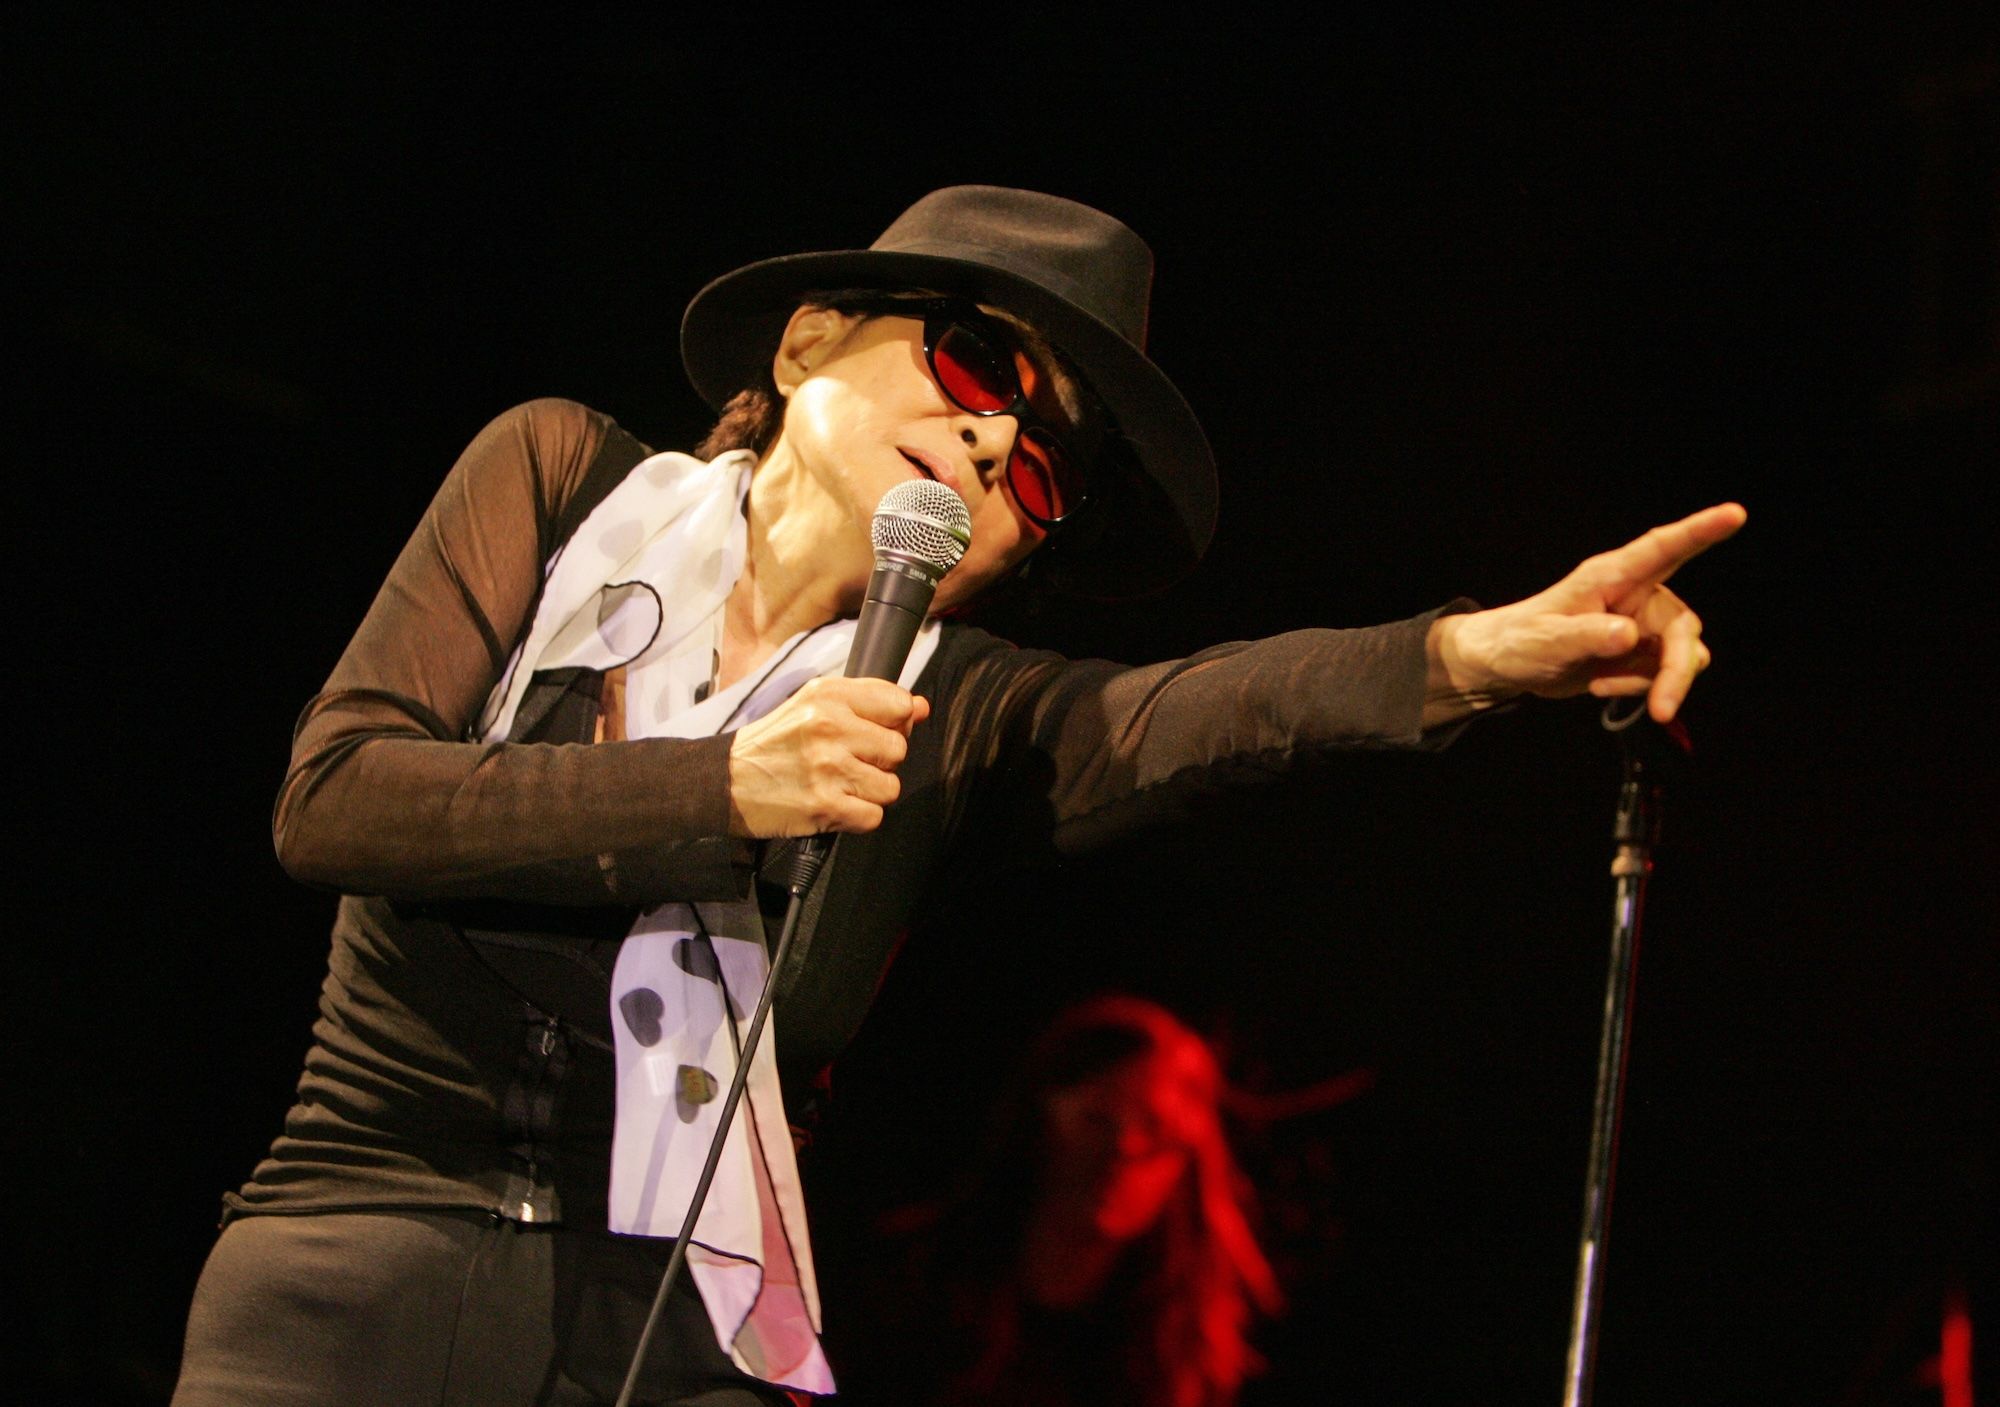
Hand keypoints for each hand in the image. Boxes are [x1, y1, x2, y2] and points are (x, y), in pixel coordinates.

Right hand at [726, 677, 930, 836]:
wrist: (725, 782)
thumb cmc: (773, 745)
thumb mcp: (814, 706)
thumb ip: (870, 703)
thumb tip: (920, 708)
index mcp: (829, 695)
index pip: (900, 704)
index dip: (895, 723)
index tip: (875, 732)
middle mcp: (830, 727)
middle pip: (898, 749)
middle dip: (880, 761)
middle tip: (849, 763)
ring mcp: (828, 768)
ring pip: (891, 786)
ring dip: (870, 792)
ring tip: (841, 785)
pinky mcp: (826, 806)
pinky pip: (874, 816)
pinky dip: (858, 816)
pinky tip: (836, 804)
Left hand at [1428, 503, 1746, 725]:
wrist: (1509, 665)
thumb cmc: (1521, 640)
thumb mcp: (1546, 641)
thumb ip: (1586, 636)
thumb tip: (1628, 635)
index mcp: (1611, 576)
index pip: (1661, 548)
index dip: (1700, 530)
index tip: (1734, 514)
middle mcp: (1636, 596)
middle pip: (1683, 627)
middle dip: (1678, 669)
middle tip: (1662, 709)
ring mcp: (1643, 626)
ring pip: (1684, 654)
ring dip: (1659, 683)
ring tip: (1604, 688)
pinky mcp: (1642, 653)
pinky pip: (1665, 674)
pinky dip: (1642, 687)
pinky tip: (1603, 685)